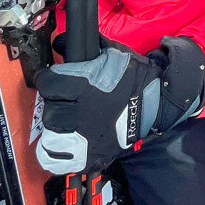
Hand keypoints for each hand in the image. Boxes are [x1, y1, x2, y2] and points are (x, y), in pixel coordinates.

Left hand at [34, 36, 204, 173]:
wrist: (155, 102)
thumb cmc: (133, 77)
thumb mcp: (111, 53)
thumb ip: (86, 49)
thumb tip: (61, 43)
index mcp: (83, 86)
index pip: (48, 83)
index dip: (48, 78)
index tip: (52, 78)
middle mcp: (80, 113)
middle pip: (49, 110)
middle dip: (54, 103)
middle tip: (62, 99)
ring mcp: (85, 137)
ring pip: (51, 137)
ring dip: (53, 129)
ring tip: (61, 123)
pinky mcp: (90, 154)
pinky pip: (59, 161)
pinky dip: (54, 156)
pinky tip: (60, 145)